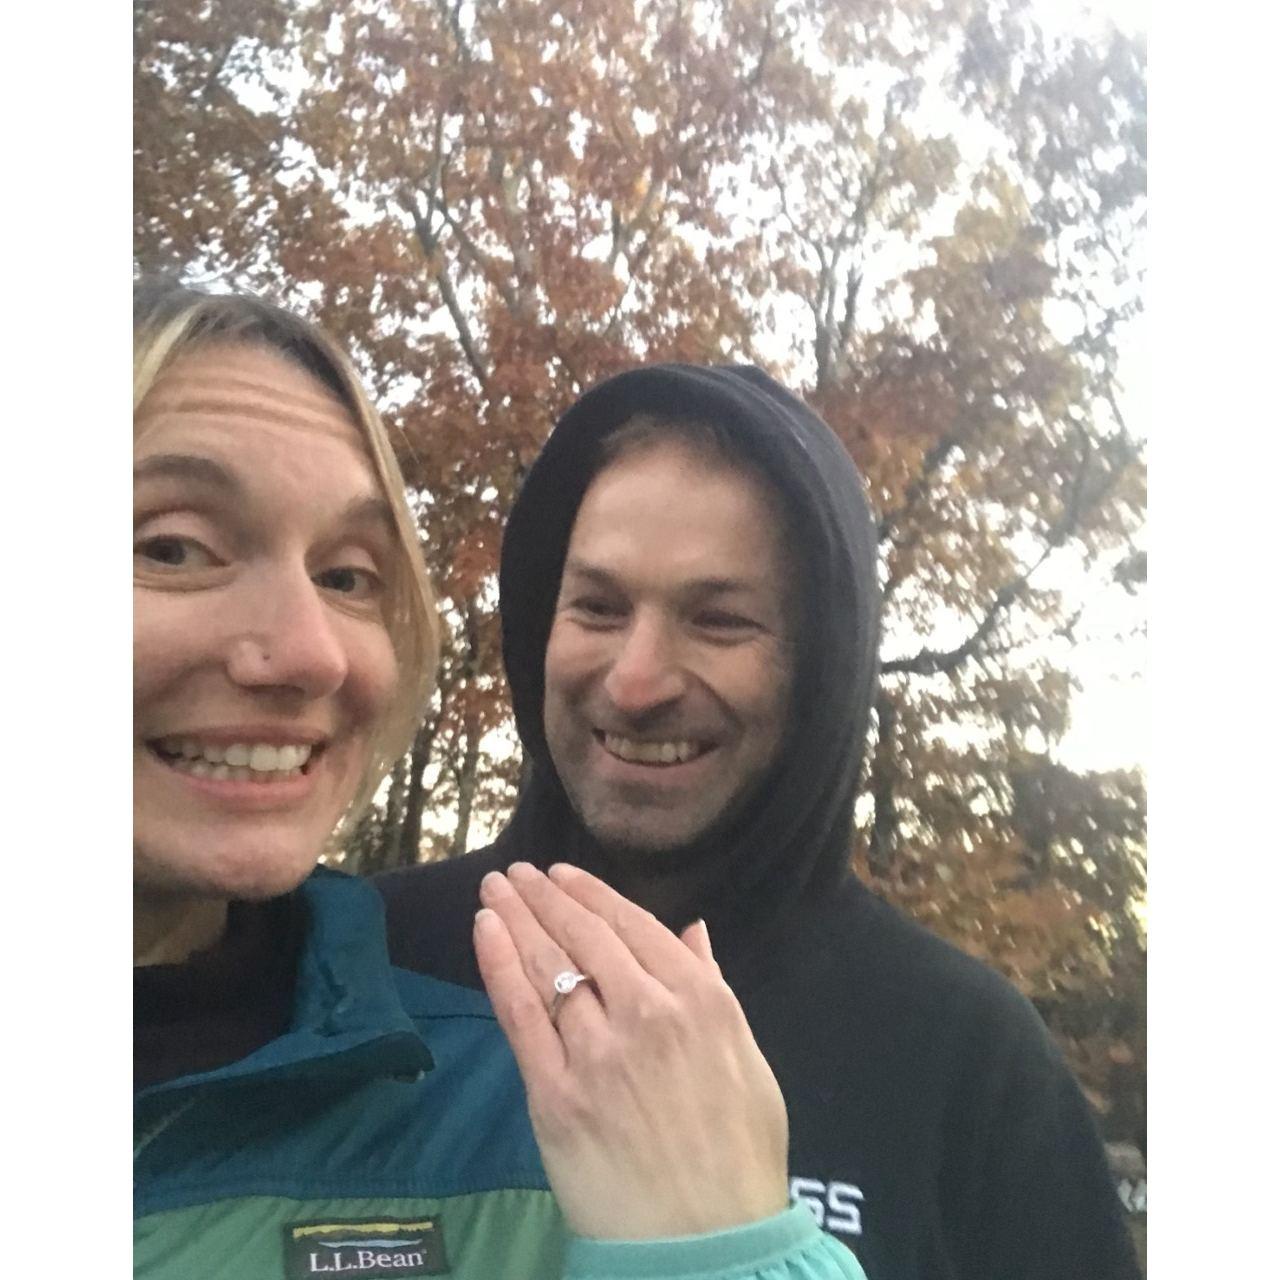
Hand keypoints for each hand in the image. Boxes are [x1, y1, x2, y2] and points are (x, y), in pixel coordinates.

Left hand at [474, 861, 789, 1240]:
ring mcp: (598, 1052)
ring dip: (516, 918)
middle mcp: (648, 1012)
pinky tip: (484, 930)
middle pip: (584, 937)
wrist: (707, 1244)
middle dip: (545, 897)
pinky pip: (520, 1014)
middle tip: (517, 873)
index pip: (633, 926)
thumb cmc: (738, 1156)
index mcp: (701, 1000)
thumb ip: (714, 988)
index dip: (591, 895)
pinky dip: (498, 964)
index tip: (563, 875)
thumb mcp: (748, 1061)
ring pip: (548, 966)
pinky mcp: (556, 1094)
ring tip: (495, 889)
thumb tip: (692, 930)